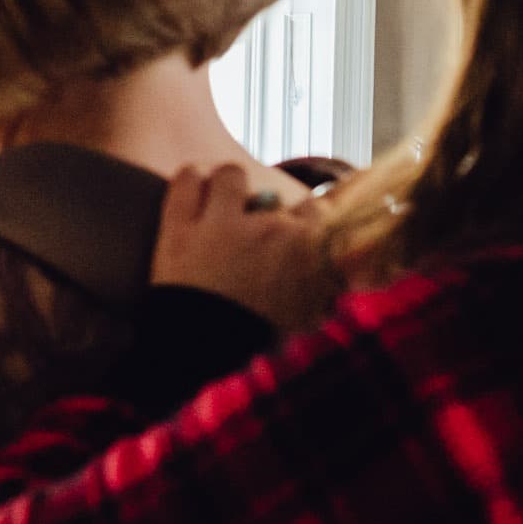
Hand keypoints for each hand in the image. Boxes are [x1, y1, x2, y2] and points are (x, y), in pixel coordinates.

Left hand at [152, 164, 338, 332]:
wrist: (197, 349)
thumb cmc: (253, 333)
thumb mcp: (303, 315)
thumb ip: (325, 288)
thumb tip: (342, 276)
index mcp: (304, 249)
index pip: (316, 208)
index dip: (300, 216)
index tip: (289, 227)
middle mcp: (268, 229)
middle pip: (274, 193)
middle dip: (264, 208)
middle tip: (250, 229)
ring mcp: (223, 224)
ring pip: (230, 174)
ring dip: (226, 186)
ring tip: (219, 203)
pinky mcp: (180, 224)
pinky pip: (188, 178)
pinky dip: (190, 179)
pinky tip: (193, 188)